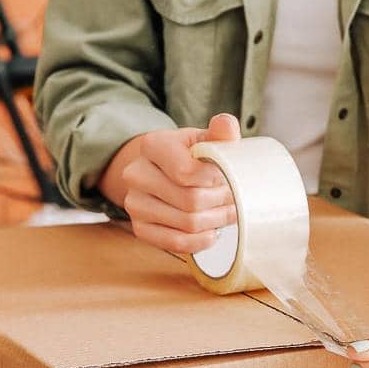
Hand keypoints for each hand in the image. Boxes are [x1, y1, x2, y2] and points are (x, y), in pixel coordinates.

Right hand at [100, 114, 240, 252]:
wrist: (166, 172)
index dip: (215, 179)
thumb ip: (219, 133)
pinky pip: (176, 243)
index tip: (227, 177)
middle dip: (221, 202)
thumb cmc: (192, 155)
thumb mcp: (205, 139)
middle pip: (191, 200)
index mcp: (153, 145)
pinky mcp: (140, 228)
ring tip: (225, 211)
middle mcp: (136, 173)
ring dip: (216, 221)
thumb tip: (226, 124)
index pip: (187, 172)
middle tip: (234, 198)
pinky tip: (211, 229)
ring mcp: (134, 203)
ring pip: (187, 223)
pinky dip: (201, 240)